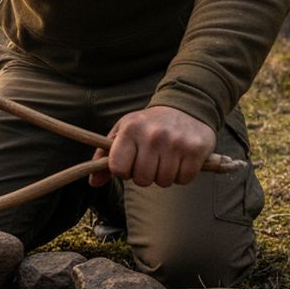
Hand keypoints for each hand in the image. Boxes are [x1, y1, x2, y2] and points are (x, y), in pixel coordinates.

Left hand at [89, 106, 215, 188]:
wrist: (185, 106)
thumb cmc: (148, 124)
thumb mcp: (123, 132)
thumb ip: (105, 156)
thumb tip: (94, 182)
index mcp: (130, 130)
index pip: (118, 168)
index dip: (123, 171)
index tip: (130, 162)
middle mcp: (153, 135)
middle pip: (142, 180)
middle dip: (145, 175)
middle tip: (151, 161)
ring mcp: (176, 142)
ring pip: (164, 182)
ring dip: (164, 176)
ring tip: (166, 158)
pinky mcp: (196, 150)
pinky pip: (183, 179)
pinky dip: (182, 175)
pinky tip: (181, 159)